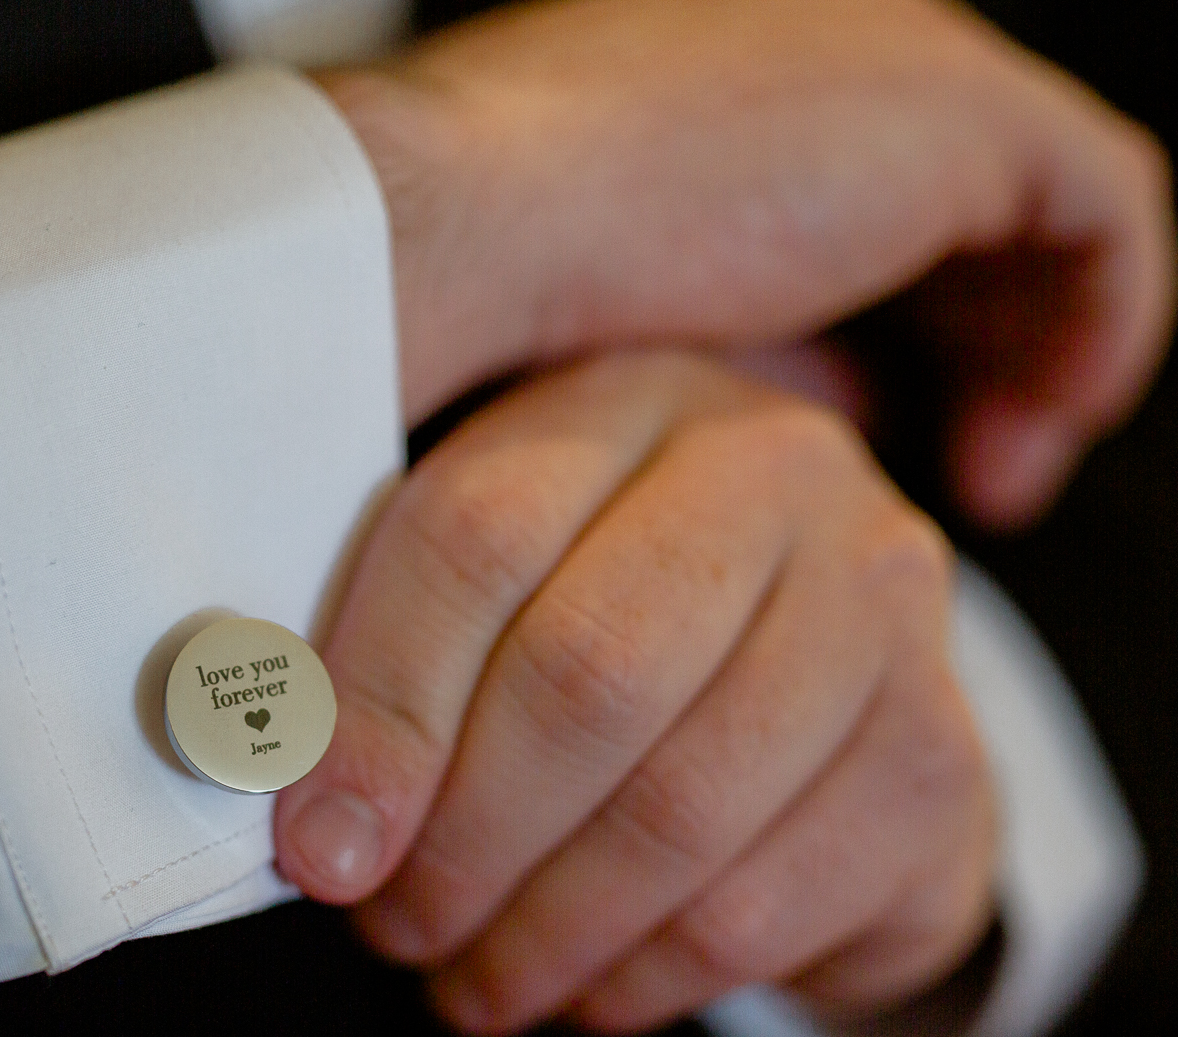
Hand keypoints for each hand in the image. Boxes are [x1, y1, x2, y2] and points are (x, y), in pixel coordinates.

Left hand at [274, 351, 995, 1036]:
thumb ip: (386, 659)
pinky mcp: (939, 762)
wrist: (820, 691)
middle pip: (587, 673)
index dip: (376, 707)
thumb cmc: (603, 623)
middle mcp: (778, 476)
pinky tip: (574, 987)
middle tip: (389, 924)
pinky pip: (754, 911)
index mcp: (623, 404)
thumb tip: (297, 807)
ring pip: (676, 811)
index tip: (313, 843)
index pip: (475, 536)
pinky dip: (632, 981)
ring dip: (536, 933)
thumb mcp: (490, 592)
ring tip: (464, 980)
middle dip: (460, 840)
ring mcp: (886, 612)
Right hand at [321, 0, 1173, 527]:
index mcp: (720, 82)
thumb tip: (777, 442)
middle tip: (955, 462)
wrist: (453, 232)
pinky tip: (1052, 422)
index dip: (887, 327)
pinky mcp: (958, 106)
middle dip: (968, 342)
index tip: (871, 438)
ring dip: (1029, 346)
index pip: (857, 197)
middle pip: (953, 198)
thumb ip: (709, 364)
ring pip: (1030, 202)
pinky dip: (1101, 322)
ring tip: (997, 473)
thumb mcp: (610, 345)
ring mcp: (888, 52)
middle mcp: (816, 42)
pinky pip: (1102, 210)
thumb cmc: (479, 297)